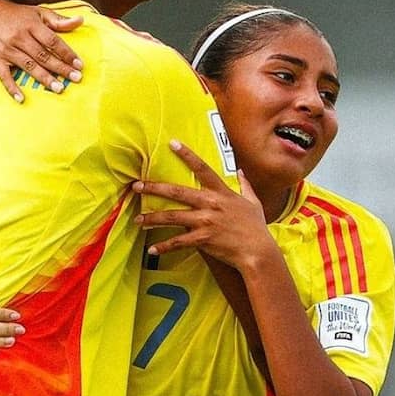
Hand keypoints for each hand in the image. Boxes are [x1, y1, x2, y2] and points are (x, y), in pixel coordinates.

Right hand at [0, 0, 83, 102]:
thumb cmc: (16, 15)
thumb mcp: (37, 12)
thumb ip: (58, 20)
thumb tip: (80, 20)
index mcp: (31, 24)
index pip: (53, 41)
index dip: (67, 53)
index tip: (79, 65)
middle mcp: (19, 37)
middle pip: (43, 55)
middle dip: (60, 68)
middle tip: (76, 79)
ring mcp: (6, 49)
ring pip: (28, 66)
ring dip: (44, 78)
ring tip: (59, 88)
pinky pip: (4, 75)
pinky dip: (12, 87)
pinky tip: (21, 98)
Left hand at [132, 140, 273, 270]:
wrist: (259, 252)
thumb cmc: (256, 228)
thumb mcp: (253, 202)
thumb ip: (244, 185)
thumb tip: (241, 171)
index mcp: (221, 192)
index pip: (202, 168)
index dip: (187, 154)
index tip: (172, 143)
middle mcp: (210, 204)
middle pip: (176, 192)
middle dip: (154, 188)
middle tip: (136, 185)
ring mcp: (205, 221)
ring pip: (171, 217)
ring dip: (152, 218)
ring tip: (138, 219)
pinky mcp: (202, 239)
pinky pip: (178, 242)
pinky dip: (164, 246)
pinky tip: (153, 250)